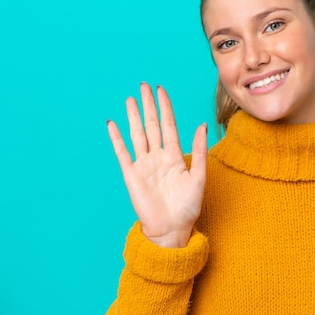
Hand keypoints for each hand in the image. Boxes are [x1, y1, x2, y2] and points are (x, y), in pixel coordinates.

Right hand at [107, 83, 206, 246]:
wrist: (172, 229)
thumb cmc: (188, 206)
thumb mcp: (199, 176)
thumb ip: (199, 150)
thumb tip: (202, 125)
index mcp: (175, 156)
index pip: (169, 125)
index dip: (165, 107)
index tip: (161, 90)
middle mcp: (158, 157)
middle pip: (151, 125)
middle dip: (148, 105)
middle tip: (144, 86)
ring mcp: (144, 165)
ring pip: (137, 135)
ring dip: (134, 117)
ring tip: (130, 99)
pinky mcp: (131, 175)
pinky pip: (122, 153)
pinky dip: (117, 138)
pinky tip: (112, 124)